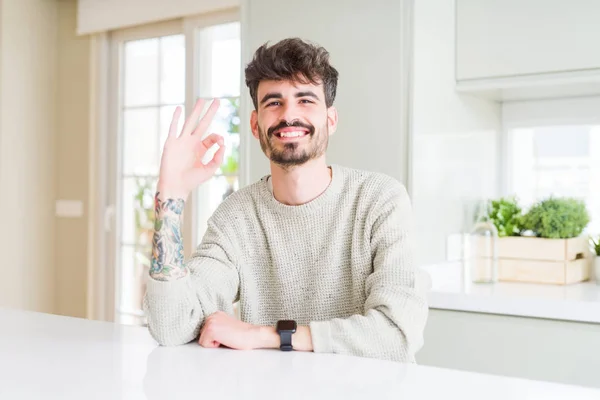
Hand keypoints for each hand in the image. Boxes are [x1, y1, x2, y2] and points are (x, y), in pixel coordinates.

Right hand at [157, 99, 224, 199]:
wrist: (175, 186)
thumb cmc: (191, 181)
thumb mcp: (209, 170)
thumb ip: (218, 158)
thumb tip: (224, 145)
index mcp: (200, 149)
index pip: (211, 137)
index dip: (218, 137)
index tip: (220, 142)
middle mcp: (191, 143)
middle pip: (202, 124)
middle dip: (210, 112)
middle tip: (217, 100)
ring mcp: (181, 141)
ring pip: (190, 122)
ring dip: (196, 111)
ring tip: (202, 99)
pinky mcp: (171, 143)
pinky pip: (174, 128)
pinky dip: (176, 118)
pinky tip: (179, 109)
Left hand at [198, 311, 314, 351]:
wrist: (252, 335)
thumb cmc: (242, 334)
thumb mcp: (227, 326)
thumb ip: (217, 327)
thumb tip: (207, 336)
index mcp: (215, 314)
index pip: (205, 332)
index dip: (215, 338)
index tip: (226, 335)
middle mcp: (212, 316)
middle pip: (202, 336)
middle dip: (213, 340)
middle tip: (227, 336)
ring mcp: (210, 322)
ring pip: (202, 341)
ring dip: (214, 343)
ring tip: (227, 338)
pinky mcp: (211, 330)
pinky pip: (205, 344)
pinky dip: (214, 346)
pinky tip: (226, 340)